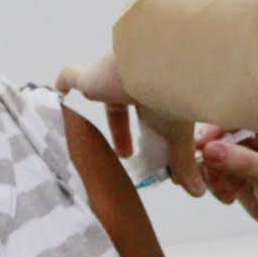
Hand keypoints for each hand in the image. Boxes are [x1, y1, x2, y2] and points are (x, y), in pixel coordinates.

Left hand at [57, 51, 203, 195]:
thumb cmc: (173, 95)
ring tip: (86, 134)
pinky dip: (65, 83)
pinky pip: (71, 77)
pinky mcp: (89, 77)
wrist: (159, 66)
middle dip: (122, 131)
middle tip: (124, 154)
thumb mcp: (178, 136)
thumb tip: (197, 189)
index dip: (146, 132)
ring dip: (93, 113)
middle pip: (123, 107)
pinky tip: (60, 93)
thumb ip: (181, 161)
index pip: (148, 114)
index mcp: (156, 91)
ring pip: (98, 91)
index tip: (145, 152)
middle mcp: (133, 81)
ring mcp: (110, 77)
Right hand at [199, 128, 257, 256]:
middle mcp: (257, 138)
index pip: (238, 116)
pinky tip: (229, 198)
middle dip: (211, 157)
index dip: (217, 128)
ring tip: (226, 192)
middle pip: (220, 137)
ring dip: (213, 175)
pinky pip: (215, 175)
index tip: (202, 143)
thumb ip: (243, 162)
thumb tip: (210, 149)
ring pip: (214, 158)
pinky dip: (216, 186)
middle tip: (210, 174)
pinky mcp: (238, 176)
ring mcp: (246, 157)